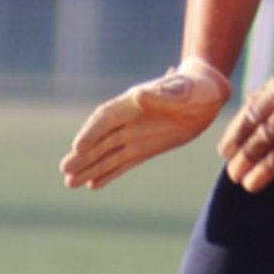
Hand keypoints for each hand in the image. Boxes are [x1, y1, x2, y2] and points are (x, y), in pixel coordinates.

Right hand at [61, 58, 231, 189]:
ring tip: (69, 184)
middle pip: (100, 140)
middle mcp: (128, 121)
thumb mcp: (184, 89)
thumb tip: (138, 95)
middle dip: (83, 155)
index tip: (78, 147)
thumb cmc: (196, 87)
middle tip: (65, 170)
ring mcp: (134, 136)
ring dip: (89, 169)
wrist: (208, 95)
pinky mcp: (144, 149)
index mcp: (133, 102)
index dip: (91, 132)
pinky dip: (108, 174)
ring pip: (107, 155)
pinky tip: (92, 185)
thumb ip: (163, 94)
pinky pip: (122, 163)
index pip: (105, 118)